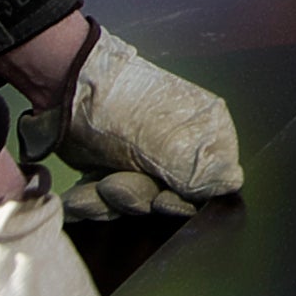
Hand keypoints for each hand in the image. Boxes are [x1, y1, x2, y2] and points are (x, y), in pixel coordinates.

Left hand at [54, 30, 240, 205]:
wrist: (64, 90)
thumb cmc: (123, 108)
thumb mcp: (170, 142)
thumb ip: (206, 172)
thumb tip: (231, 185)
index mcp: (205, 134)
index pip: (214, 186)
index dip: (187, 201)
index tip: (163, 200)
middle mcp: (179, 150)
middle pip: (171, 201)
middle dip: (139, 198)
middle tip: (116, 183)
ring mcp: (143, 162)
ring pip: (135, 205)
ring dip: (110, 202)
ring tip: (96, 182)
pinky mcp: (112, 171)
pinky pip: (108, 204)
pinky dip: (92, 202)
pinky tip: (79, 195)